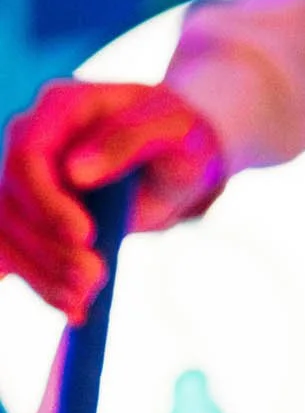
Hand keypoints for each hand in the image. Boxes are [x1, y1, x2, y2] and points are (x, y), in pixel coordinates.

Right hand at [0, 80, 225, 322]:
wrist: (179, 158)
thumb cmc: (178, 132)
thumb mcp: (171, 127)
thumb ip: (127, 140)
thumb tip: (74, 171)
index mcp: (60, 106)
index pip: (27, 157)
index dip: (46, 202)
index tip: (83, 236)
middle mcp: (32, 140)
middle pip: (10, 204)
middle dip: (48, 249)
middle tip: (94, 279)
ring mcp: (26, 181)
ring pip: (6, 237)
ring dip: (41, 275)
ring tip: (86, 298)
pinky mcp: (31, 217)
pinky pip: (16, 254)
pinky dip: (39, 283)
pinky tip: (71, 307)